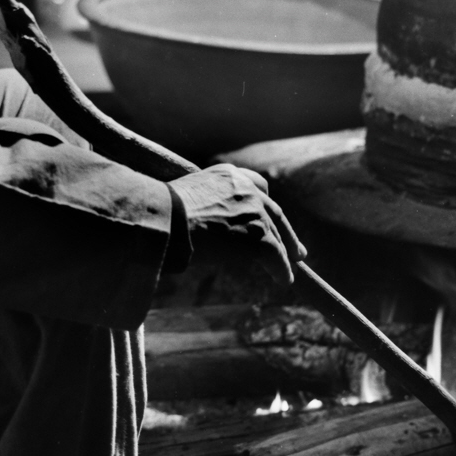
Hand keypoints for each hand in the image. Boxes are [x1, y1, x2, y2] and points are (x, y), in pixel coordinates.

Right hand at [170, 164, 305, 285]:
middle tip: (294, 247)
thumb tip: (192, 220)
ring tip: (289, 267)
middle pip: (273, 211)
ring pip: (277, 236)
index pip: (256, 185)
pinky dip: (281, 270)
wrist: (165, 221)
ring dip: (285, 253)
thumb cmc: (161, 214)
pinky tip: (283, 280)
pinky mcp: (259, 238)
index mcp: (227, 175)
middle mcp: (246, 189)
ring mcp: (255, 212)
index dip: (264, 203)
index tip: (268, 214)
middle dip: (284, 230)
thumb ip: (199, 203)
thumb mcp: (182, 197)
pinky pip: (276, 257)